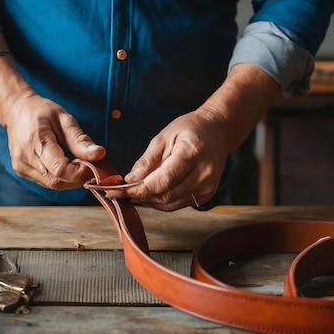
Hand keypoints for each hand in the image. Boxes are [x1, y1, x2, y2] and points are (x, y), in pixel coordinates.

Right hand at [3, 93, 105, 189]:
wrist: (16, 111)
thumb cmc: (42, 112)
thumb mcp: (64, 119)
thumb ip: (80, 140)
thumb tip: (100, 155)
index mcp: (37, 142)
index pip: (60, 169)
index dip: (80, 172)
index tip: (93, 164)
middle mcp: (25, 159)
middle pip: (58, 181)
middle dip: (78, 177)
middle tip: (88, 163)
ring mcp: (21, 167)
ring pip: (53, 185)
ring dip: (70, 178)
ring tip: (75, 161)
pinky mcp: (22, 172)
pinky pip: (47, 182)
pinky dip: (60, 177)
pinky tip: (64, 163)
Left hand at [105, 108, 231, 210]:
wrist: (217, 132)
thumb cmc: (189, 130)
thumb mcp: (163, 137)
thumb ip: (147, 161)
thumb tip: (130, 180)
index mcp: (192, 153)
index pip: (162, 180)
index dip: (137, 189)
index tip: (116, 191)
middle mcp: (204, 173)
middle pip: (165, 195)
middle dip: (139, 196)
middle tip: (121, 192)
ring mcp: (207, 186)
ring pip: (170, 204)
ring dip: (149, 201)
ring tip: (134, 191)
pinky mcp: (206, 195)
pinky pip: (178, 204)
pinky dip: (161, 201)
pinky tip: (151, 192)